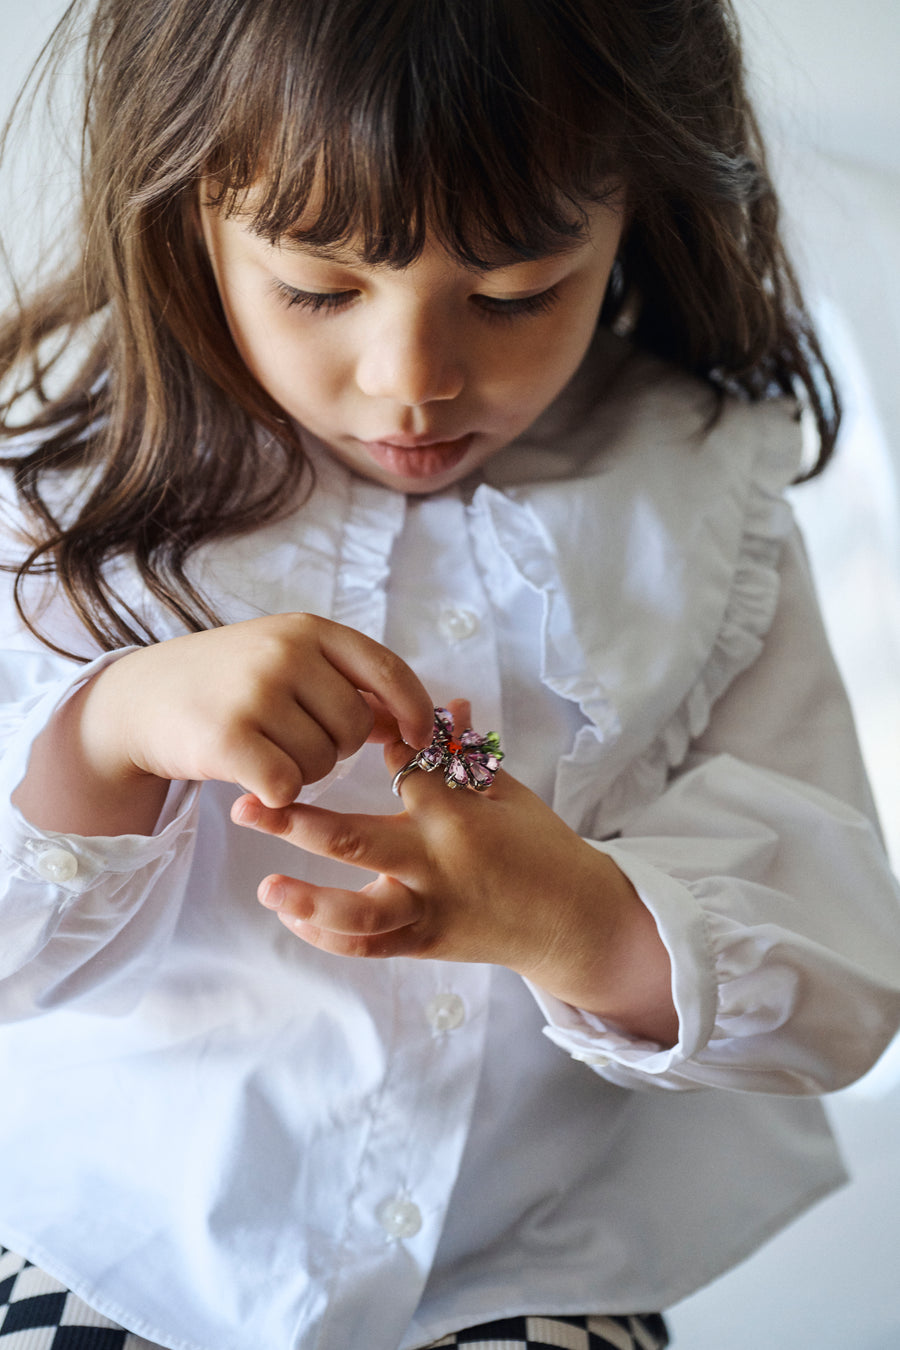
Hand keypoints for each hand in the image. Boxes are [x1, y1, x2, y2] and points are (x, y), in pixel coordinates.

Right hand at [13, 614, 433, 835]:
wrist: (137, 700)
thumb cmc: (225, 683)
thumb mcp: (286, 662)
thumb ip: (345, 685)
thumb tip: (408, 723)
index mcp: (307, 629)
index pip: (387, 670)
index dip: (414, 710)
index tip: (418, 739)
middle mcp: (285, 652)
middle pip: (355, 726)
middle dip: (336, 748)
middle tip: (295, 741)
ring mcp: (255, 691)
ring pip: (323, 761)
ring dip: (302, 771)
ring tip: (264, 749)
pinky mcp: (228, 737)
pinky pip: (287, 785)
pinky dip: (275, 794)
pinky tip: (250, 778)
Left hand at [232, 700, 677, 1044]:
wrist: (572, 921)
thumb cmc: (541, 848)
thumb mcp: (510, 792)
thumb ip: (467, 755)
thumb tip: (447, 703)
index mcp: (460, 814)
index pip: (403, 767)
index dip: (368, 742)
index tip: (331, 721)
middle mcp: (437, 862)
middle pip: (354, 839)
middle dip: (293, 822)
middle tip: (246, 803)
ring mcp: (428, 907)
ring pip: (357, 912)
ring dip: (306, 899)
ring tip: (266, 888)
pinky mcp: (424, 941)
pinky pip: (368, 946)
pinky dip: (327, 936)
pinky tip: (293, 917)